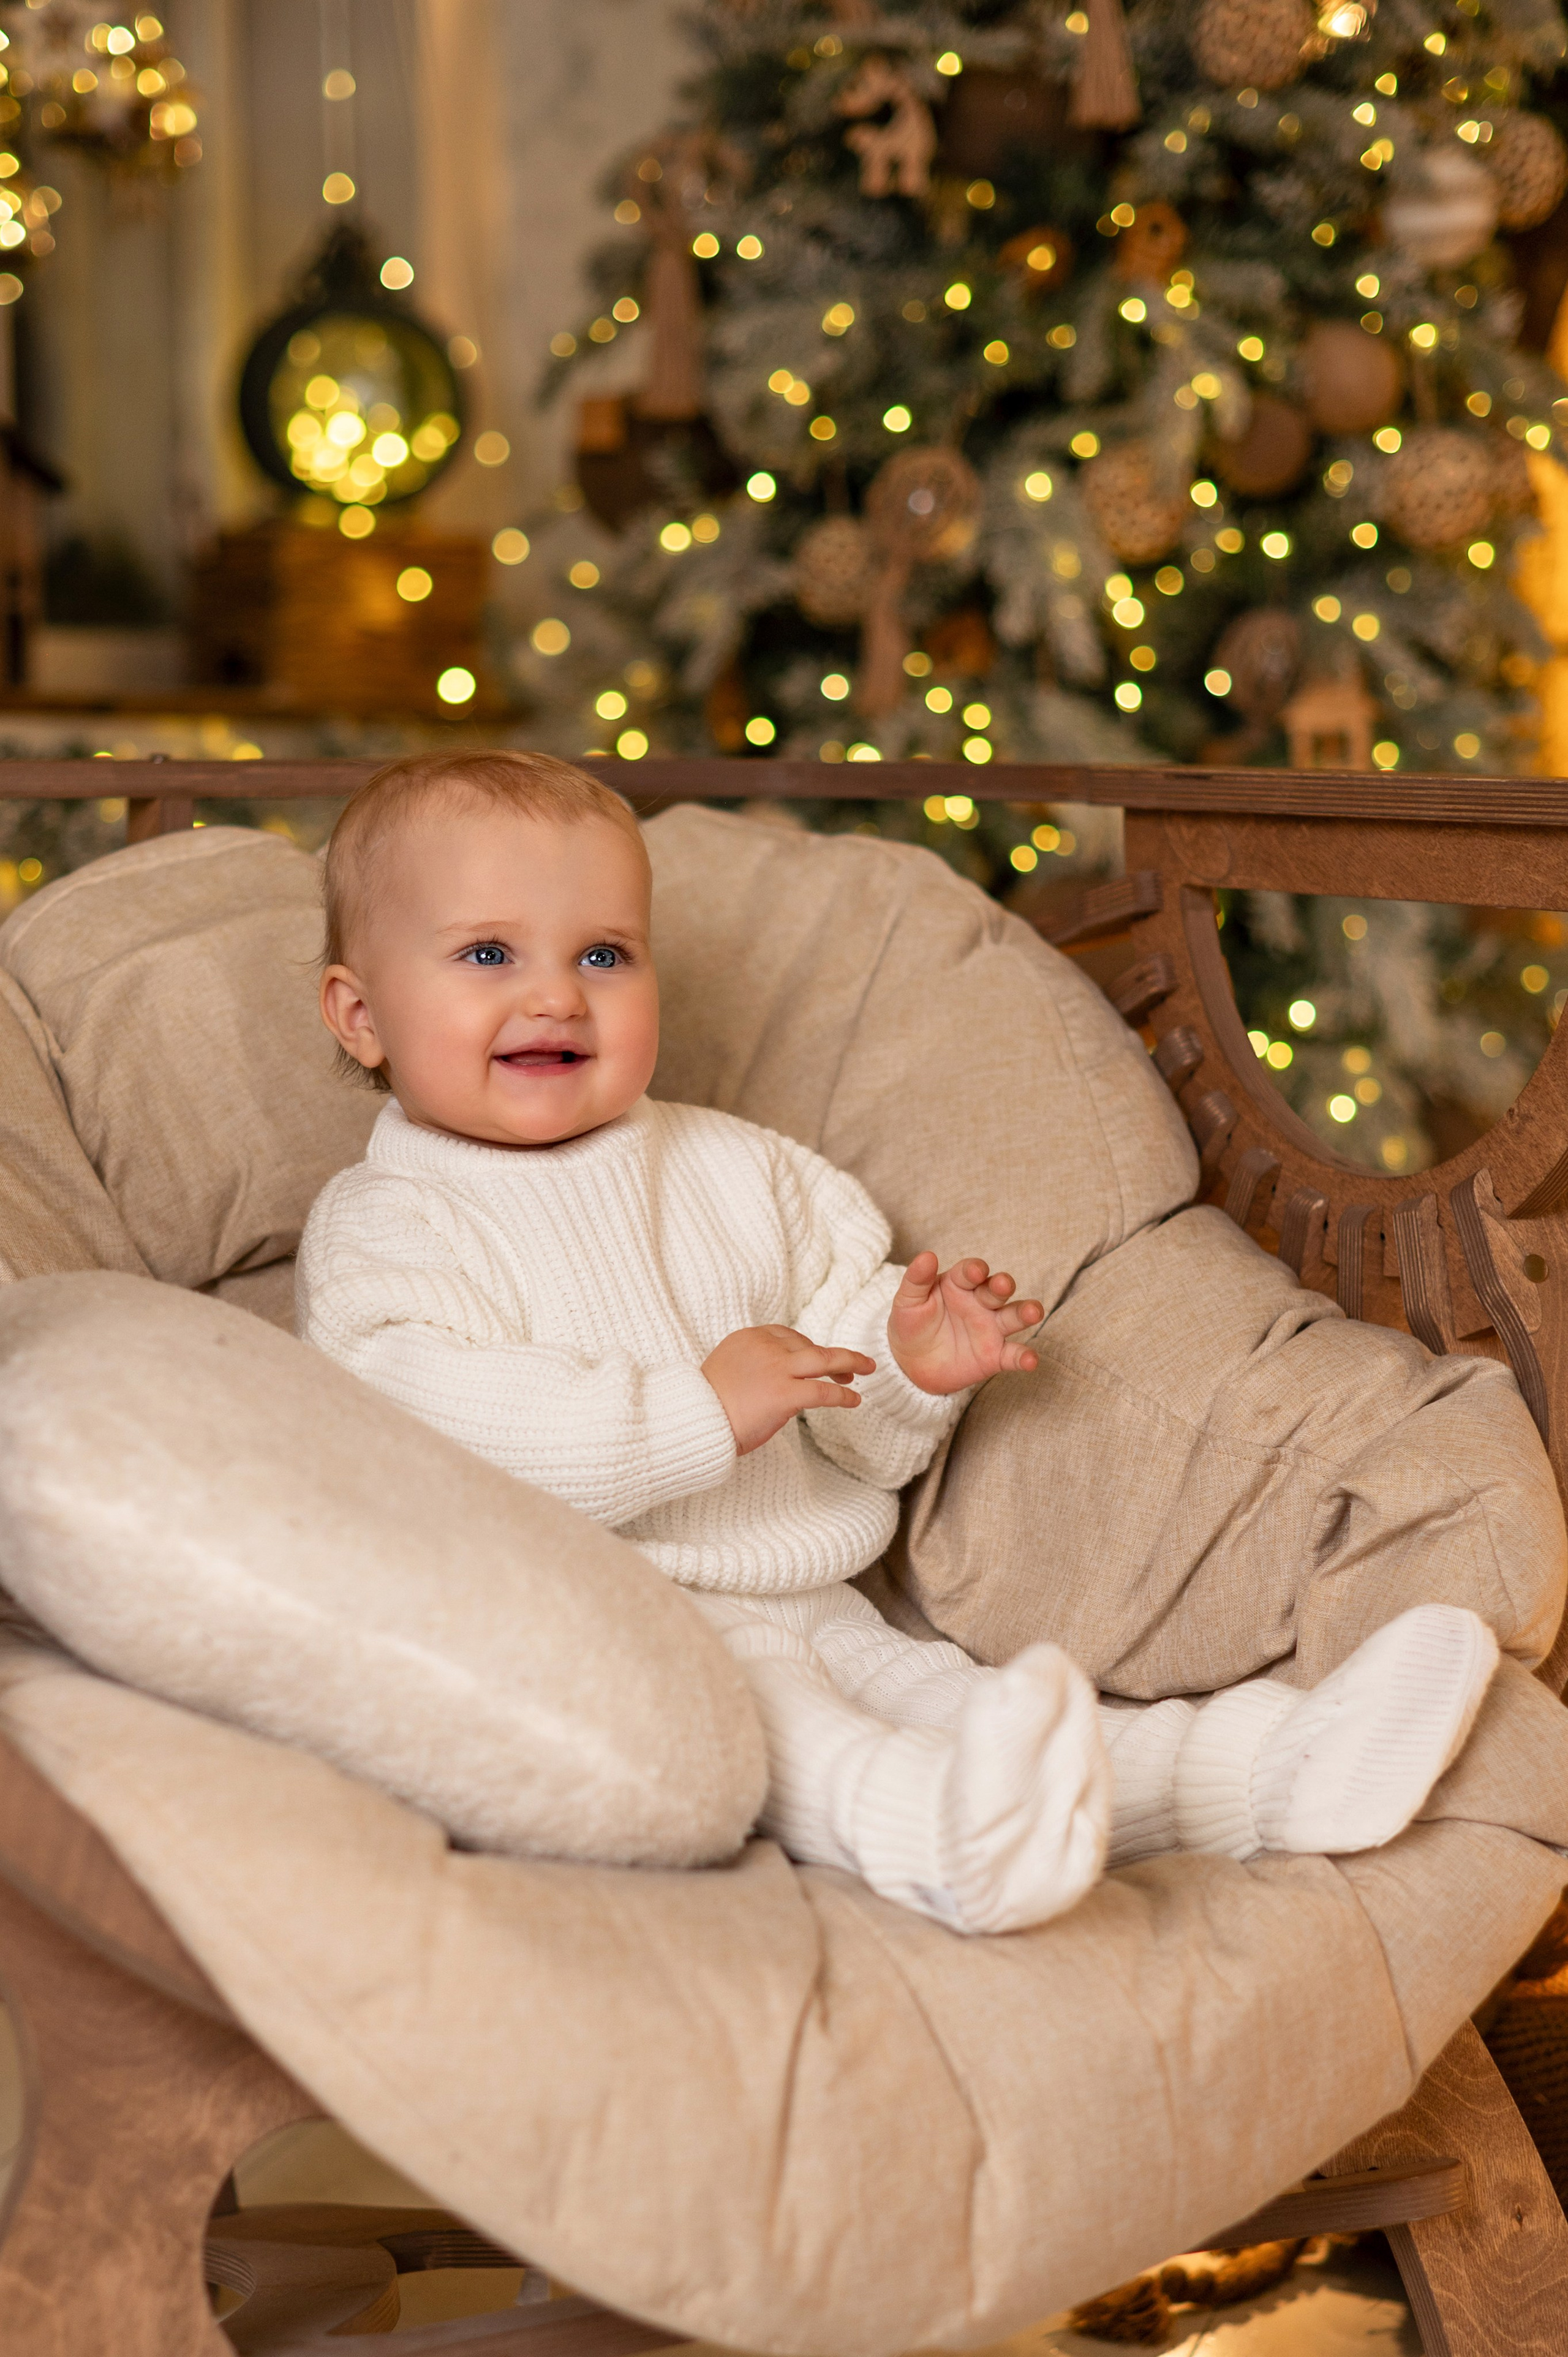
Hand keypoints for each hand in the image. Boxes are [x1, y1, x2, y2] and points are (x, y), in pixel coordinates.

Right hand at [702, 1325, 874, 1455]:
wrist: (695, 1422)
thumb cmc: (707, 1406)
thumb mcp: (728, 1371)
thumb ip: (754, 1366)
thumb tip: (781, 1380)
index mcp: (748, 1338)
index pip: (788, 1336)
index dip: (808, 1347)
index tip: (820, 1358)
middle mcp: (764, 1347)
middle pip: (808, 1345)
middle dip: (832, 1355)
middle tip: (852, 1365)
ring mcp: (776, 1368)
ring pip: (824, 1359)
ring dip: (850, 1362)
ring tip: (867, 1369)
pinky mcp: (784, 1393)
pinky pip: (823, 1390)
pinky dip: (842, 1395)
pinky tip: (853, 1400)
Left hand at [888, 1253, 1043, 1395]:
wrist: (911, 1363)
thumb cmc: (911, 1324)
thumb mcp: (907, 1301)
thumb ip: (917, 1280)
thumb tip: (927, 1255)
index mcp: (959, 1284)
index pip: (971, 1272)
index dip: (974, 1270)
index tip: (975, 1271)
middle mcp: (980, 1302)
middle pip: (997, 1290)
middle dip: (1002, 1285)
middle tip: (1002, 1285)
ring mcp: (991, 1328)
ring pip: (1014, 1316)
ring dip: (1025, 1311)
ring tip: (1033, 1311)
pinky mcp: (995, 1355)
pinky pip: (1013, 1355)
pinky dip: (1024, 1357)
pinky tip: (1030, 1361)